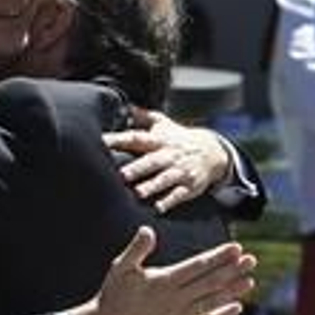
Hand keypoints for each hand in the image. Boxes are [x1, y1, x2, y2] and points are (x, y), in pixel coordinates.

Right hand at [69, 226, 255, 314]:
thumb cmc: (113, 294)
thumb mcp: (120, 268)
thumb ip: (136, 249)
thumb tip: (148, 230)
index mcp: (163, 281)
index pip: (197, 266)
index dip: (218, 257)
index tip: (236, 248)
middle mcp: (175, 299)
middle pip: (210, 282)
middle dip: (232, 270)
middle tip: (252, 260)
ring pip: (211, 301)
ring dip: (232, 291)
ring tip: (250, 280)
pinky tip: (236, 307)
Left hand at [105, 111, 229, 212]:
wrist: (212, 152)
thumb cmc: (179, 140)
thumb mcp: (164, 124)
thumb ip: (144, 116)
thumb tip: (124, 106)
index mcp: (159, 141)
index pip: (137, 138)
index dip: (120, 139)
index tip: (102, 142)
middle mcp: (169, 155)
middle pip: (152, 161)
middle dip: (138, 168)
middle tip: (122, 175)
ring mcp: (180, 171)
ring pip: (165, 179)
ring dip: (151, 186)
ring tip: (138, 193)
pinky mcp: (189, 186)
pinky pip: (179, 194)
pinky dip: (169, 201)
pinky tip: (158, 208)